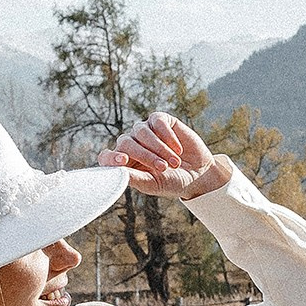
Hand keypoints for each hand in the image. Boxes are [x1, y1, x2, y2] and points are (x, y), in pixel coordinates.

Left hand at [99, 113, 228, 198]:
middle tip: (164, 168)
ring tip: (175, 162)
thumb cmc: (173, 181)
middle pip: (125, 143)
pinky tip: (178, 149)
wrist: (198, 174)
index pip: (107, 157)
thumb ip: (135, 179)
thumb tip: (117, 172)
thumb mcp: (153, 184)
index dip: (111, 157)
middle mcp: (131, 143)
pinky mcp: (160, 120)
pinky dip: (167, 136)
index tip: (123, 161)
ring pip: (141, 131)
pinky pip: (157, 121)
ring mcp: (145, 130)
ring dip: (159, 148)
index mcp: (124, 162)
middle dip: (146, 156)